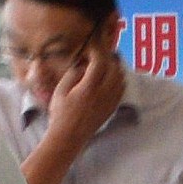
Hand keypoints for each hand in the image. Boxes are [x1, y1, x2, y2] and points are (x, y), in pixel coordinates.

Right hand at [35, 35, 126, 164]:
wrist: (68, 137)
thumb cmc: (60, 114)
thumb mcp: (60, 90)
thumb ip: (73, 74)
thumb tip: (84, 64)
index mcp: (89, 88)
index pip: (100, 62)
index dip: (97, 50)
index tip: (91, 46)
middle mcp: (103, 94)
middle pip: (114, 67)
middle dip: (107, 57)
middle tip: (98, 54)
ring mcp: (110, 102)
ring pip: (121, 77)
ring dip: (114, 67)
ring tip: (103, 64)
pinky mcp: (112, 108)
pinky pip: (122, 88)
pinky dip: (118, 79)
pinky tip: (108, 78)